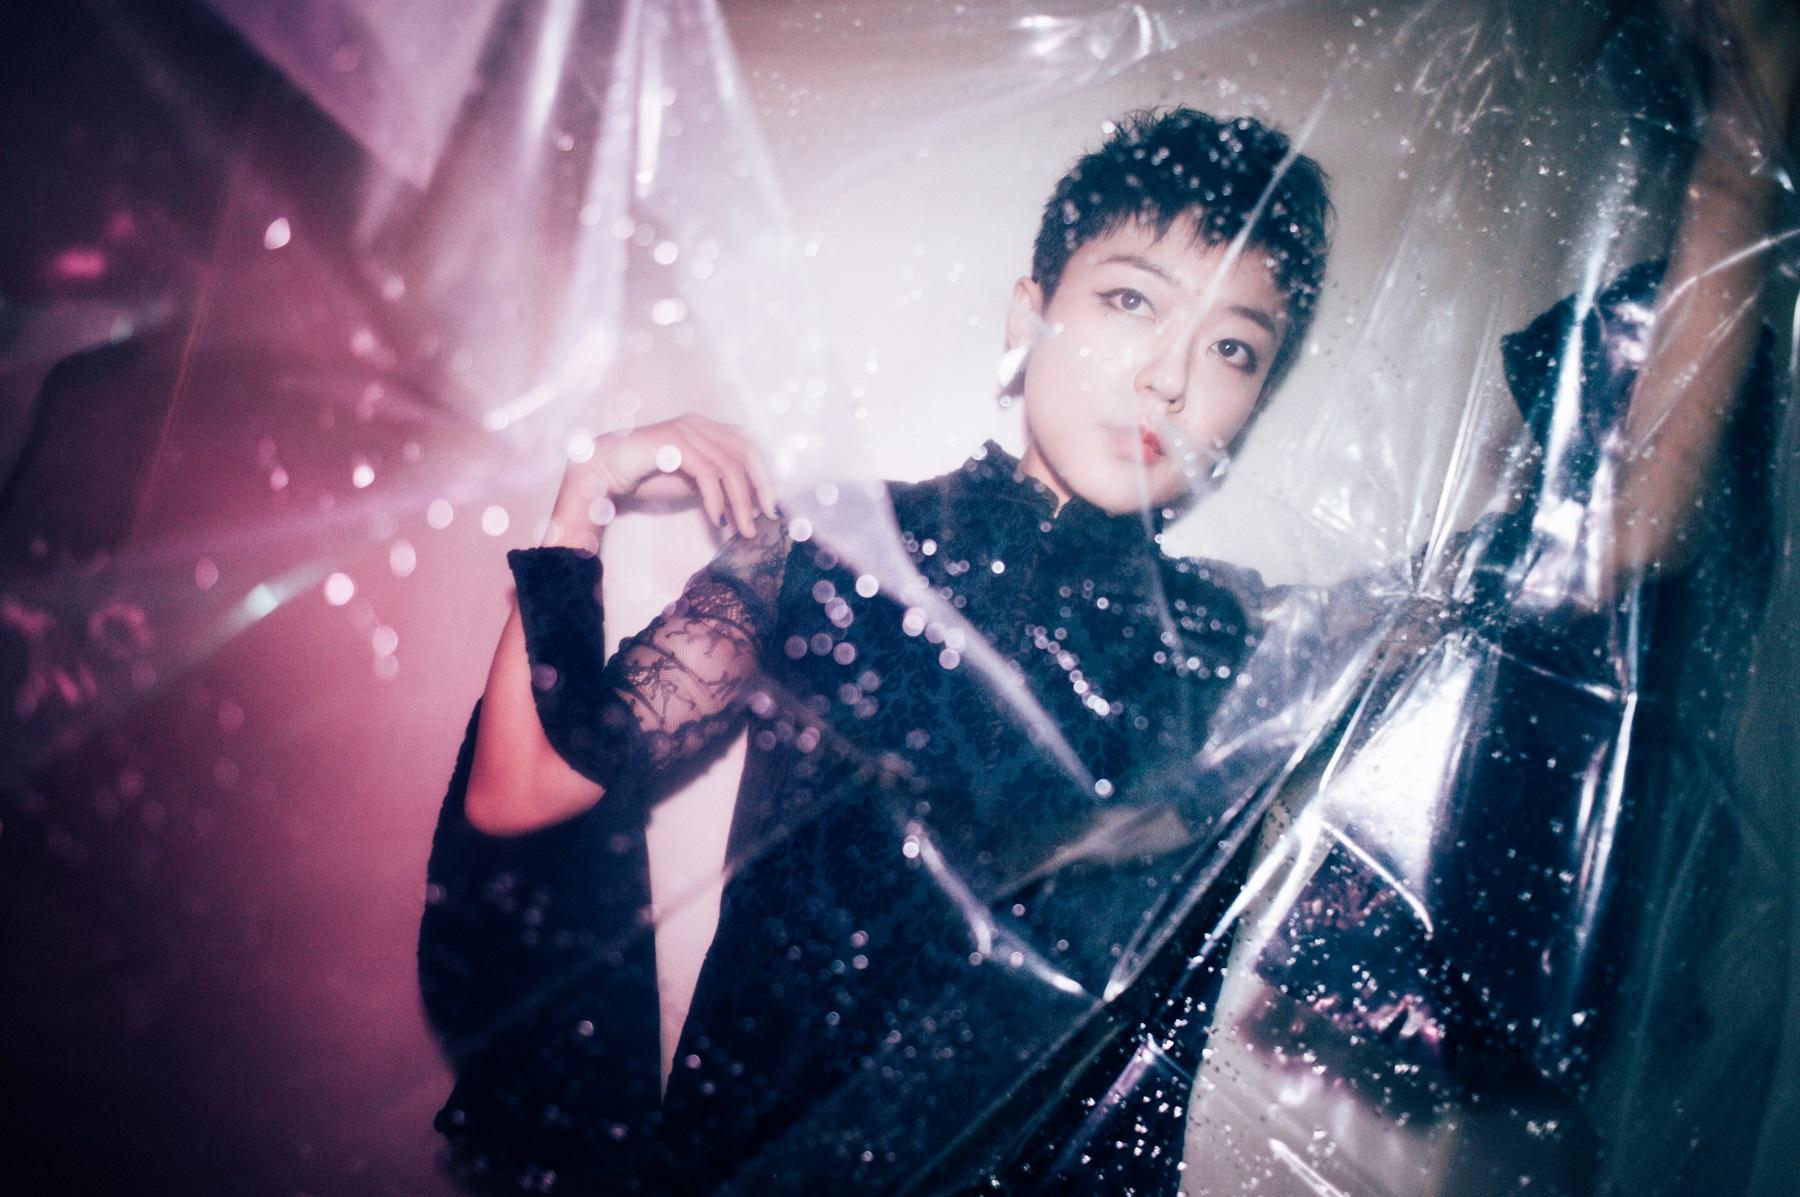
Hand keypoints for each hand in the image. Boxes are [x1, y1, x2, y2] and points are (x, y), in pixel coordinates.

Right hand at [551, 415, 777, 545]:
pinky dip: (716, 499)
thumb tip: (751, 506)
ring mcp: (688, 430)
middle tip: (766, 520)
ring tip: (742, 530)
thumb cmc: (648, 475)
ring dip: (740, 503)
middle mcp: (702, 424)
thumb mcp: (693, 482)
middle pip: (746, 455)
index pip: (750, 450)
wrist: (606, 469)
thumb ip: (719, 486)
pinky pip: (707, 473)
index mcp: (710, 429)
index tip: (770, 509)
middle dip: (760, 490)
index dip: (764, 478)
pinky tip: (718, 520)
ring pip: (729, 467)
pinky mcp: (674, 441)